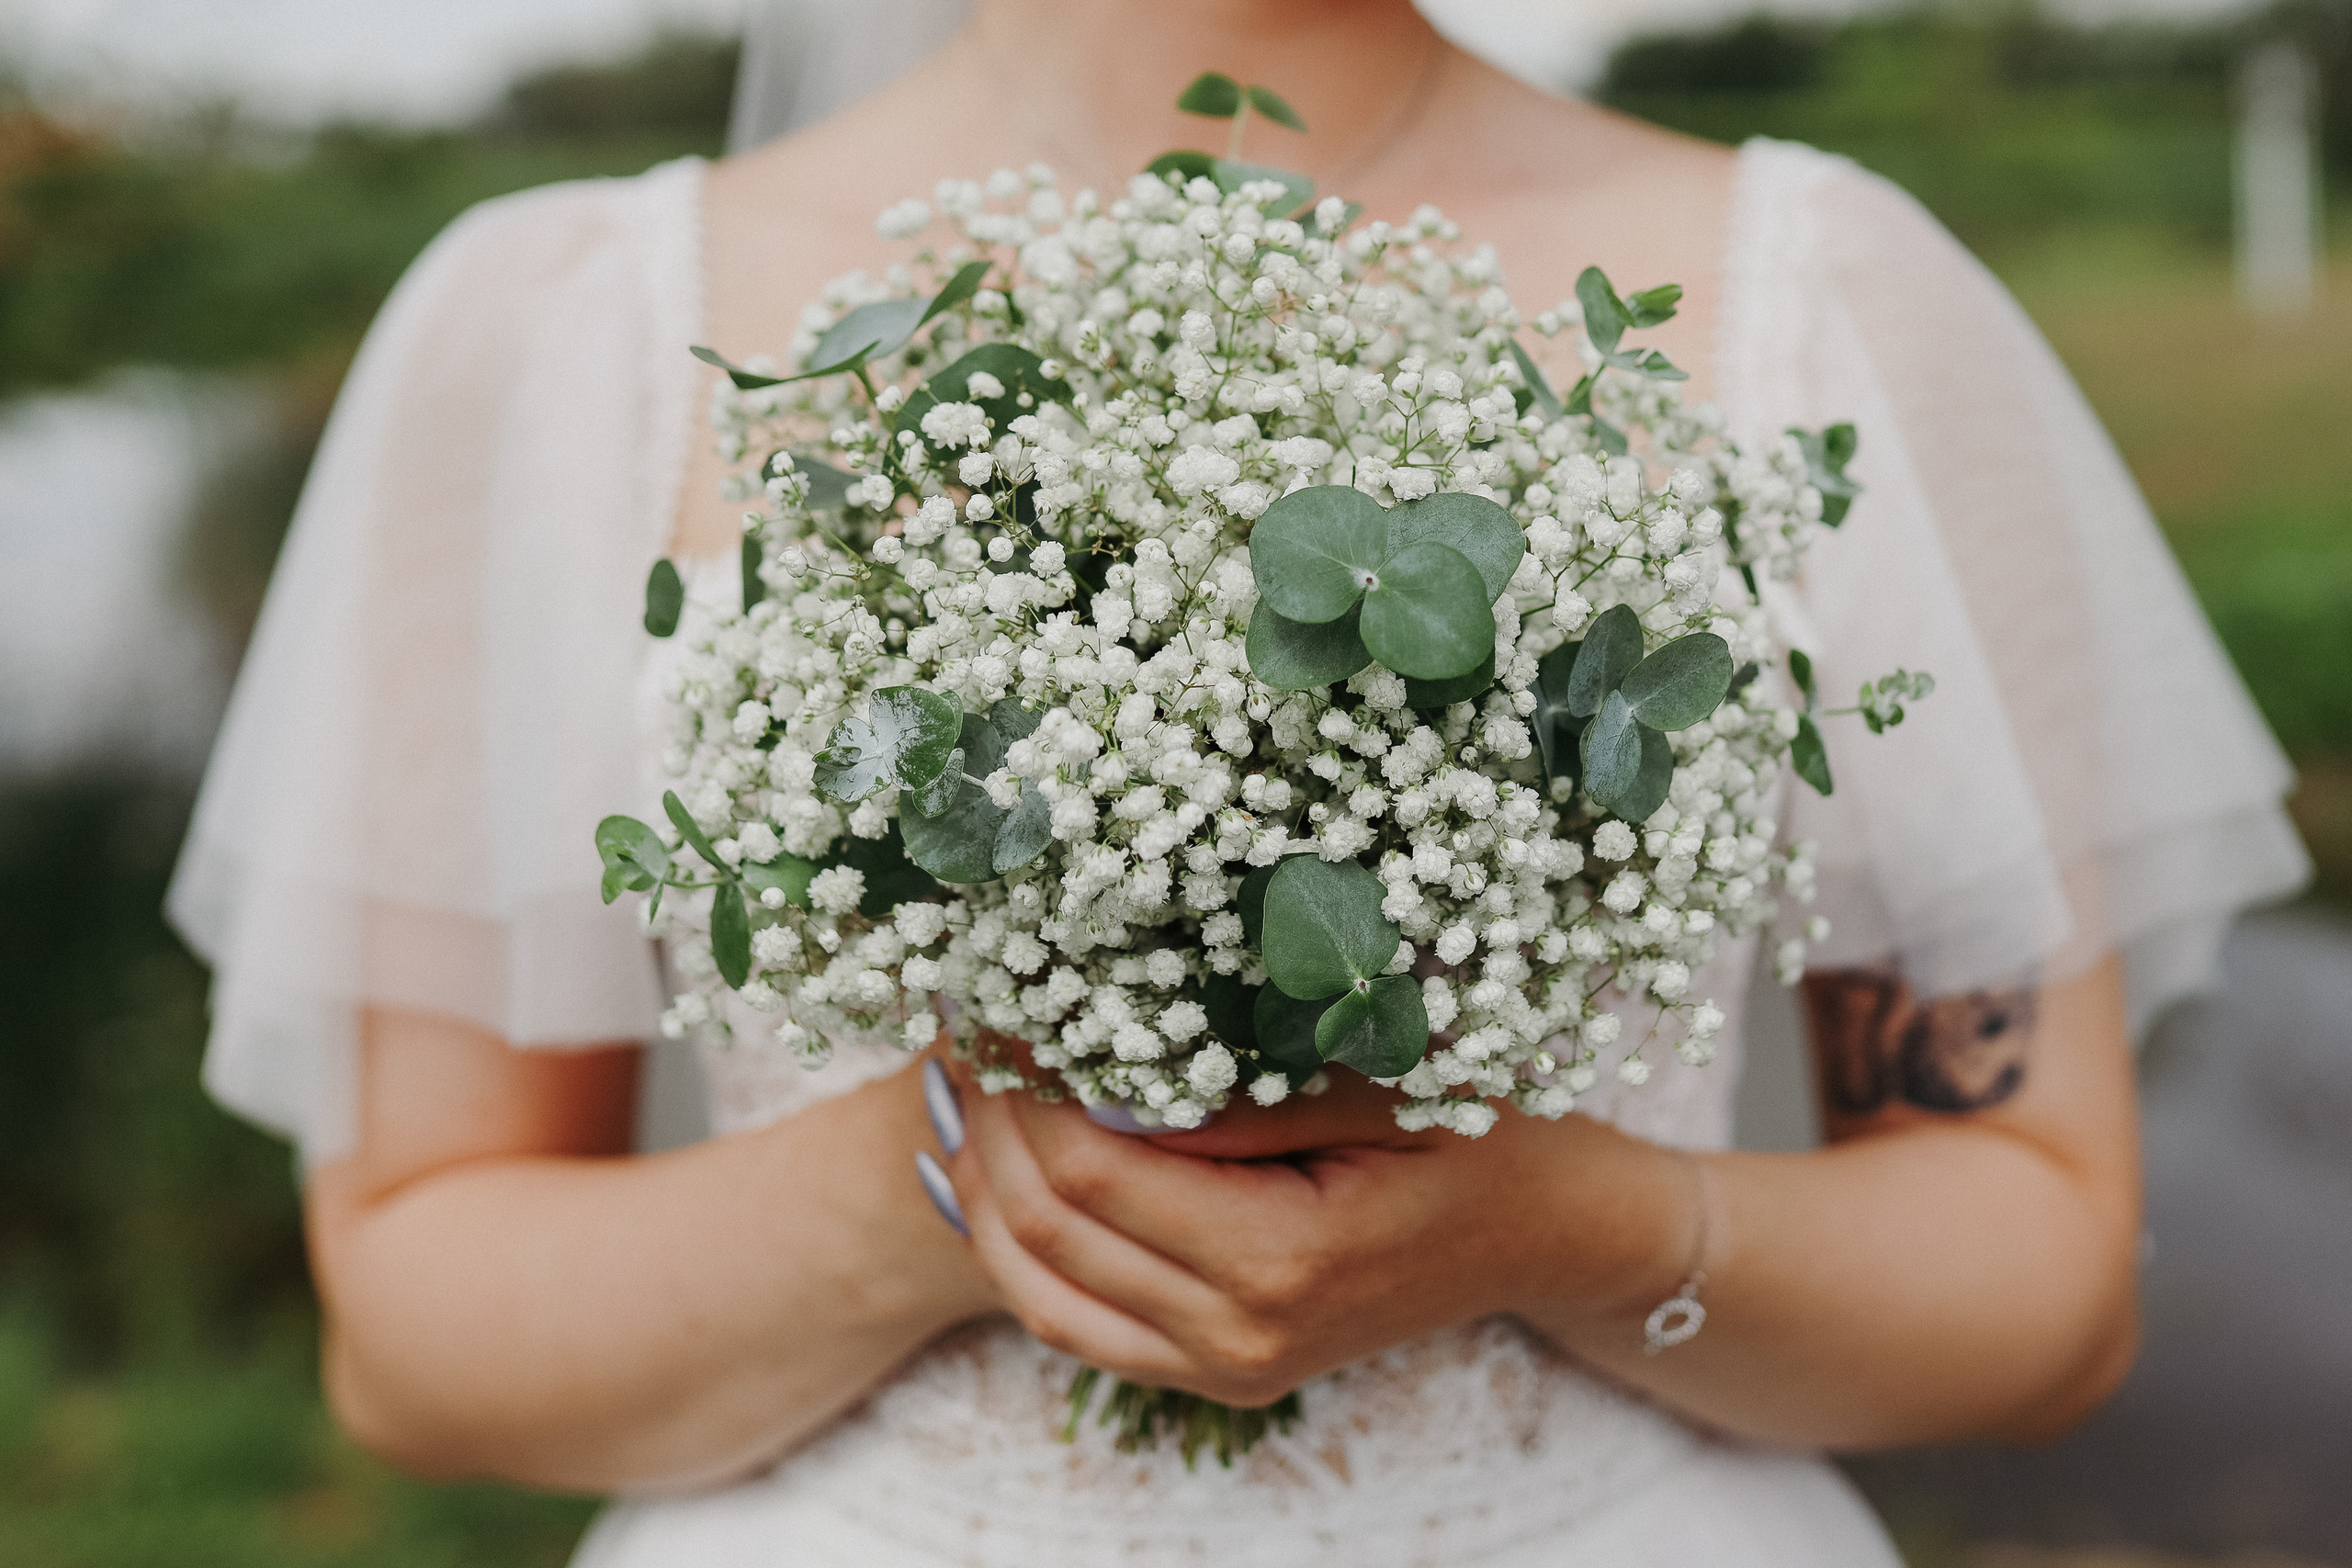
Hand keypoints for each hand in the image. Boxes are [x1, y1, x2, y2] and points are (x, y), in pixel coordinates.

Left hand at [934, 1049, 1686, 1406]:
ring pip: (1038, 1289)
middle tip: (965, 1022)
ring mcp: (1226, 1367)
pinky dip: (1017, 1249)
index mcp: (1284, 1260)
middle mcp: (1241, 1337)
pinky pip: (1076, 1323)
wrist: (1552, 1236)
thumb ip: (1247, 1086)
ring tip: (962, 1084)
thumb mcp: (1386, 1081)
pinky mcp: (1219, 1371)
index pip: (1091, 1172)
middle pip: (1047, 1230)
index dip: (1027, 1083)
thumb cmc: (1485, 1133)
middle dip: (990, 1121)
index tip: (1001, 997)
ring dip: (983, 1186)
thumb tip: (1101, 1062)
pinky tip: (995, 1170)